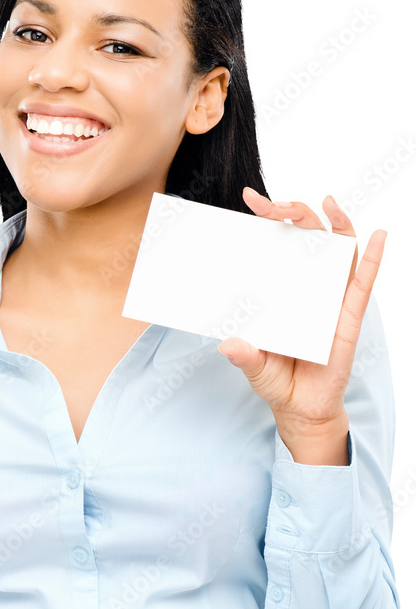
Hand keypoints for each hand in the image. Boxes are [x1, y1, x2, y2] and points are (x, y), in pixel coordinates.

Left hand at [218, 187, 386, 439]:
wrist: (301, 408)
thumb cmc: (276, 379)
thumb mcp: (254, 366)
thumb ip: (244, 355)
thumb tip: (228, 345)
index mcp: (281, 288)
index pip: (276, 243)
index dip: (268, 218)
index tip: (250, 200)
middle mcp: (306, 286)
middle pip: (307, 236)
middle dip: (292, 212)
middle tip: (270, 206)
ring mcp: (329, 297)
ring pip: (339, 250)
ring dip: (338, 222)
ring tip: (330, 202)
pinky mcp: (349, 316)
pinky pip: (363, 283)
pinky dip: (374, 259)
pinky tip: (379, 237)